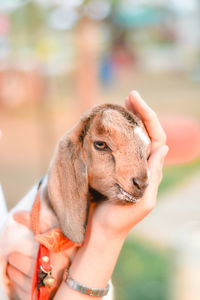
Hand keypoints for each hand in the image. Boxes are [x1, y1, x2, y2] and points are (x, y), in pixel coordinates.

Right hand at [90, 91, 167, 237]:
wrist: (101, 229)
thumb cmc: (122, 219)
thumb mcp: (145, 201)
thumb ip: (154, 175)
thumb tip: (164, 147)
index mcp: (151, 170)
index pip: (156, 136)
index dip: (148, 116)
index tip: (134, 99)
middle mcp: (141, 164)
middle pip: (145, 132)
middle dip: (139, 112)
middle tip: (128, 96)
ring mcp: (127, 164)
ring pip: (132, 137)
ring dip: (128, 119)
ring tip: (120, 104)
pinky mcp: (113, 166)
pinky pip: (118, 145)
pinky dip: (116, 132)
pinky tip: (110, 124)